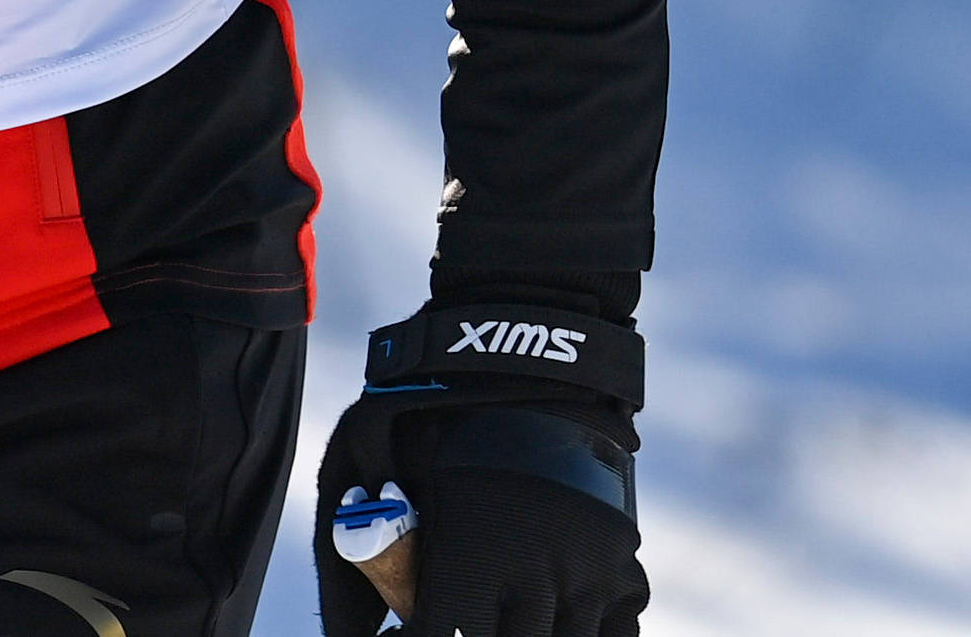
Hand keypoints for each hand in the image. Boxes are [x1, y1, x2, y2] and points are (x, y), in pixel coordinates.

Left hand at [313, 305, 644, 636]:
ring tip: (506, 614)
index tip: (409, 630)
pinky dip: (586, 636)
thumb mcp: (381, 466)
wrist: (530, 361)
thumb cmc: (436, 411)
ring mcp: (588, 574)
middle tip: (466, 617)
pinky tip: (556, 620)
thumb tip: (346, 628)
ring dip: (533, 636)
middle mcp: (534, 574)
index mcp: (471, 556)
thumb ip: (367, 550)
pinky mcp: (624, 569)